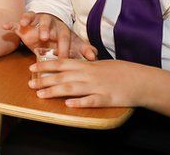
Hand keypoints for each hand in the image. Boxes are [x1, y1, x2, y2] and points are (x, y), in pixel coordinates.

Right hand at [6, 12, 97, 60]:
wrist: (48, 31)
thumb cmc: (60, 40)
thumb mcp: (72, 45)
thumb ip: (82, 50)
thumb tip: (94, 56)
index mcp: (61, 28)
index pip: (64, 35)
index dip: (63, 45)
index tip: (63, 57)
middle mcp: (49, 22)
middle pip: (48, 22)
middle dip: (45, 29)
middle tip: (44, 37)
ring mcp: (35, 22)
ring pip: (33, 17)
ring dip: (29, 20)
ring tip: (25, 25)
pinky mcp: (24, 25)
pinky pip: (17, 22)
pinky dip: (11, 23)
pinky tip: (5, 26)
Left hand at [29, 58, 143, 107]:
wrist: (139, 79)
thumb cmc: (117, 72)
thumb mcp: (98, 65)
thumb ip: (82, 66)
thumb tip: (66, 67)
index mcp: (86, 65)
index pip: (61, 63)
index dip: (45, 65)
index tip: (31, 68)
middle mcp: (88, 75)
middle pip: (62, 77)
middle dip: (44, 80)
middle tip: (30, 85)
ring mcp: (96, 86)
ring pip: (72, 88)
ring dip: (55, 91)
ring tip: (41, 95)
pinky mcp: (106, 98)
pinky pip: (91, 101)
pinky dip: (79, 102)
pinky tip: (69, 105)